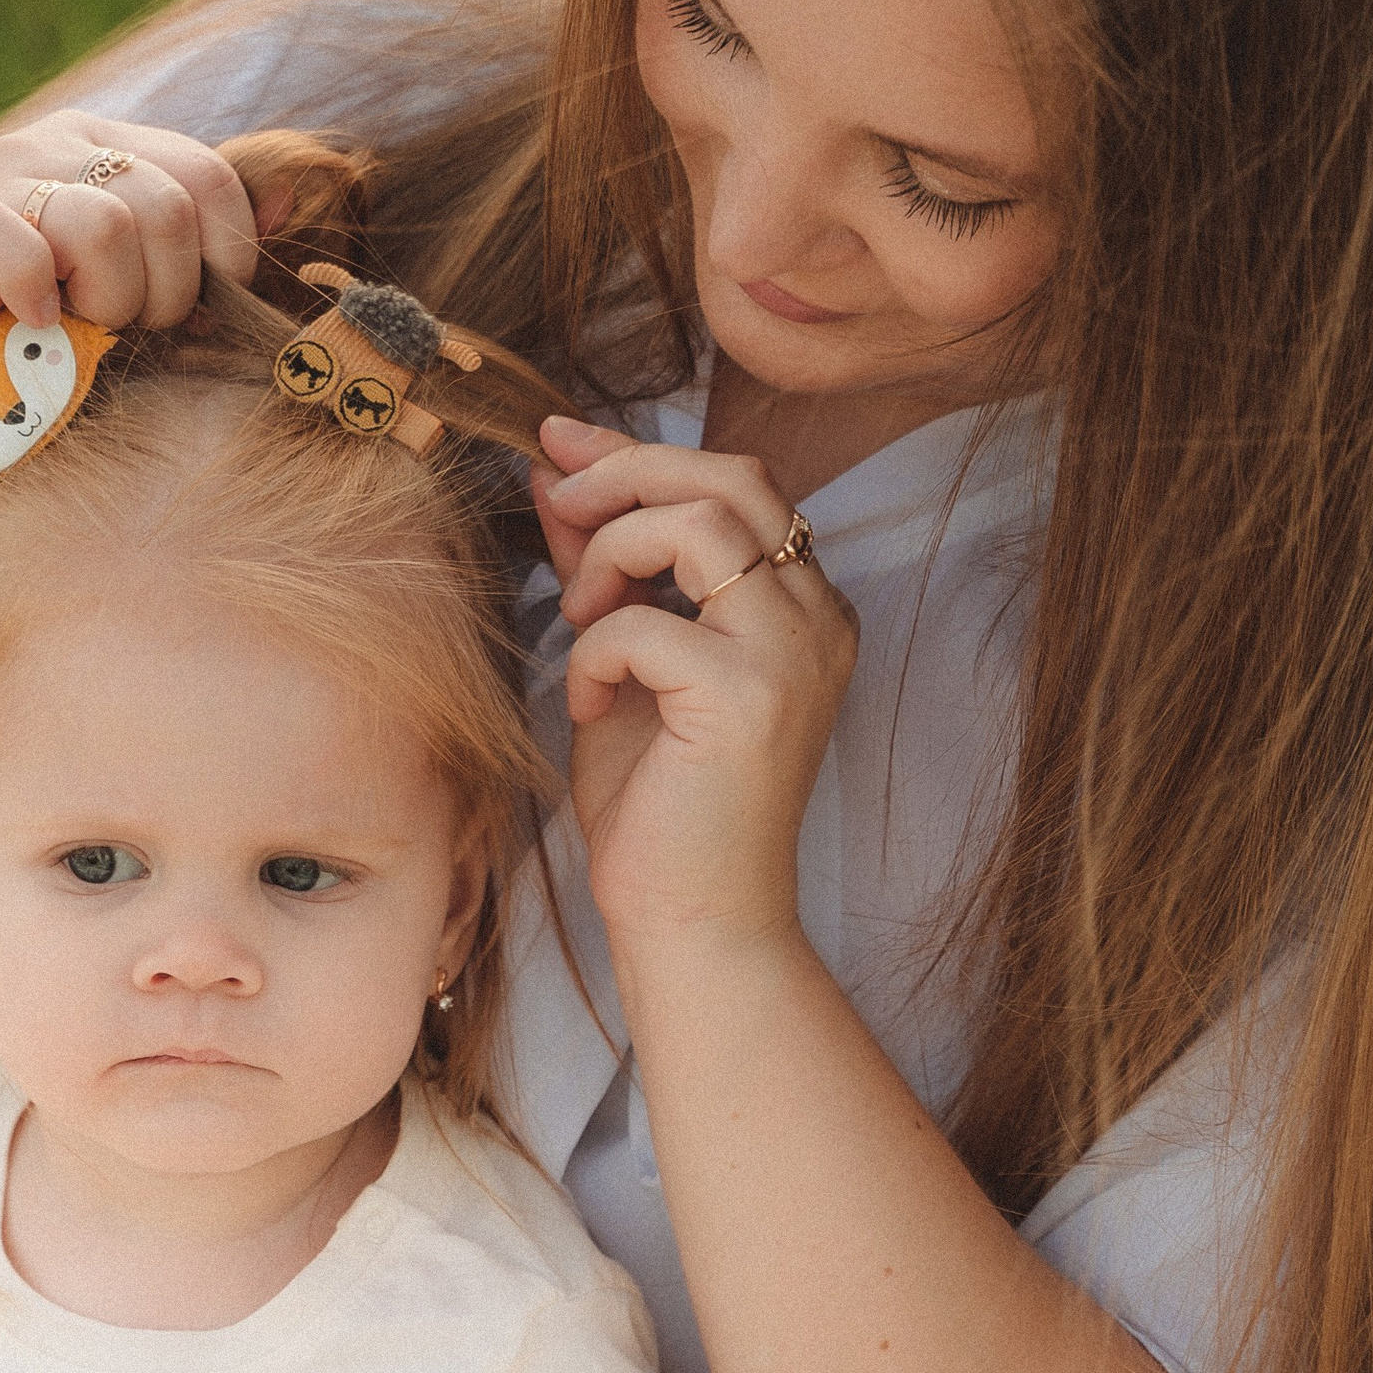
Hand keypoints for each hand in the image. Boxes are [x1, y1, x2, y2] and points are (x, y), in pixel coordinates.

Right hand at [0, 118, 262, 422]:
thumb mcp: (110, 295)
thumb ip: (189, 249)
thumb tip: (294, 195)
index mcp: (105, 151)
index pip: (212, 181)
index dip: (217, 264)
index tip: (180, 323)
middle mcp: (57, 145)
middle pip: (176, 205)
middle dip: (164, 296)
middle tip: (113, 335)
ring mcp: (1, 176)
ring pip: (113, 223)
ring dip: (105, 303)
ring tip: (66, 332)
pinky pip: (26, 243)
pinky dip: (36, 300)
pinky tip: (23, 328)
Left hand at [536, 416, 855, 953]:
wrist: (694, 922)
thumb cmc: (661, 807)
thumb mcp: (625, 662)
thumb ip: (606, 568)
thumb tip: (555, 473)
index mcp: (805, 609)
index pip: (737, 486)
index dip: (642, 456)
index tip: (561, 450)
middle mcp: (817, 621)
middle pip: (731, 479)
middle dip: (625, 471)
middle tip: (555, 500)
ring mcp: (793, 656)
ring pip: (698, 525)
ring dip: (611, 553)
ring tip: (579, 619)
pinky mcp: (748, 698)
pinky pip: (646, 623)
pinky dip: (593, 652)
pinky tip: (587, 710)